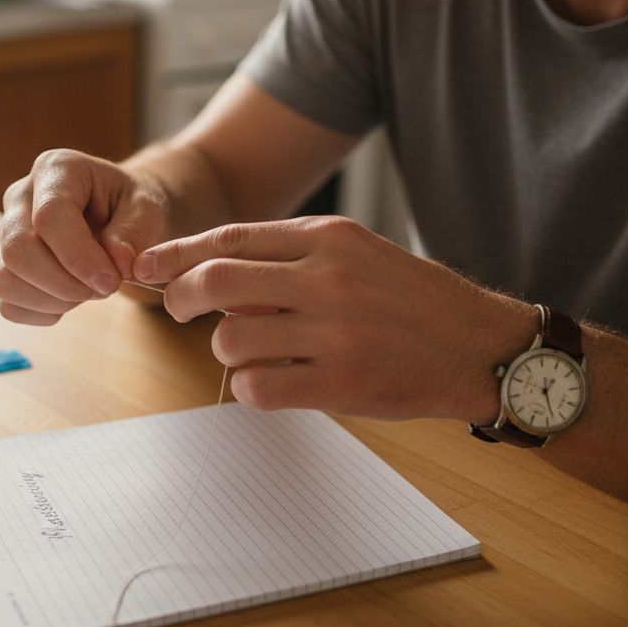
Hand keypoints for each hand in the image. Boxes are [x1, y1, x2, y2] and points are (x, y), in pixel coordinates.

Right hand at [0, 149, 169, 324]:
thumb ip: (134, 231)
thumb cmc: (130, 206)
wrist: (117, 214)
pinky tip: (69, 298)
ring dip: (53, 300)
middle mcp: (20, 196)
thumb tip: (117, 265)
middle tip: (105, 288)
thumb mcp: (148, 207)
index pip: (49, 216)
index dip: (79, 256)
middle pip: (17, 251)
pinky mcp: (2, 265)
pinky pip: (8, 304)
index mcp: (56, 169)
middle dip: (64, 284)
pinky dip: (42, 312)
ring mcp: (5, 232)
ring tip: (88, 290)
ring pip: (5, 280)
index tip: (112, 281)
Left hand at [132, 216, 535, 420]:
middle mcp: (327, 279)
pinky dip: (250, 388)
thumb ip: (291, 256)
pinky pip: (258, 387)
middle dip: (180, 296)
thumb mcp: (357, 252)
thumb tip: (212, 269)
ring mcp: (334, 332)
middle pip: (216, 280)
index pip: (230, 238)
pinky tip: (271, 382)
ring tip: (252, 351)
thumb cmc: (412, 300)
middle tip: (176, 309)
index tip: (147, 266)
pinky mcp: (341, 383)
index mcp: (329, 238)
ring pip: (230, 339)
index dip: (177, 253)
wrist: (480, 345)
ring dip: (225, 349)